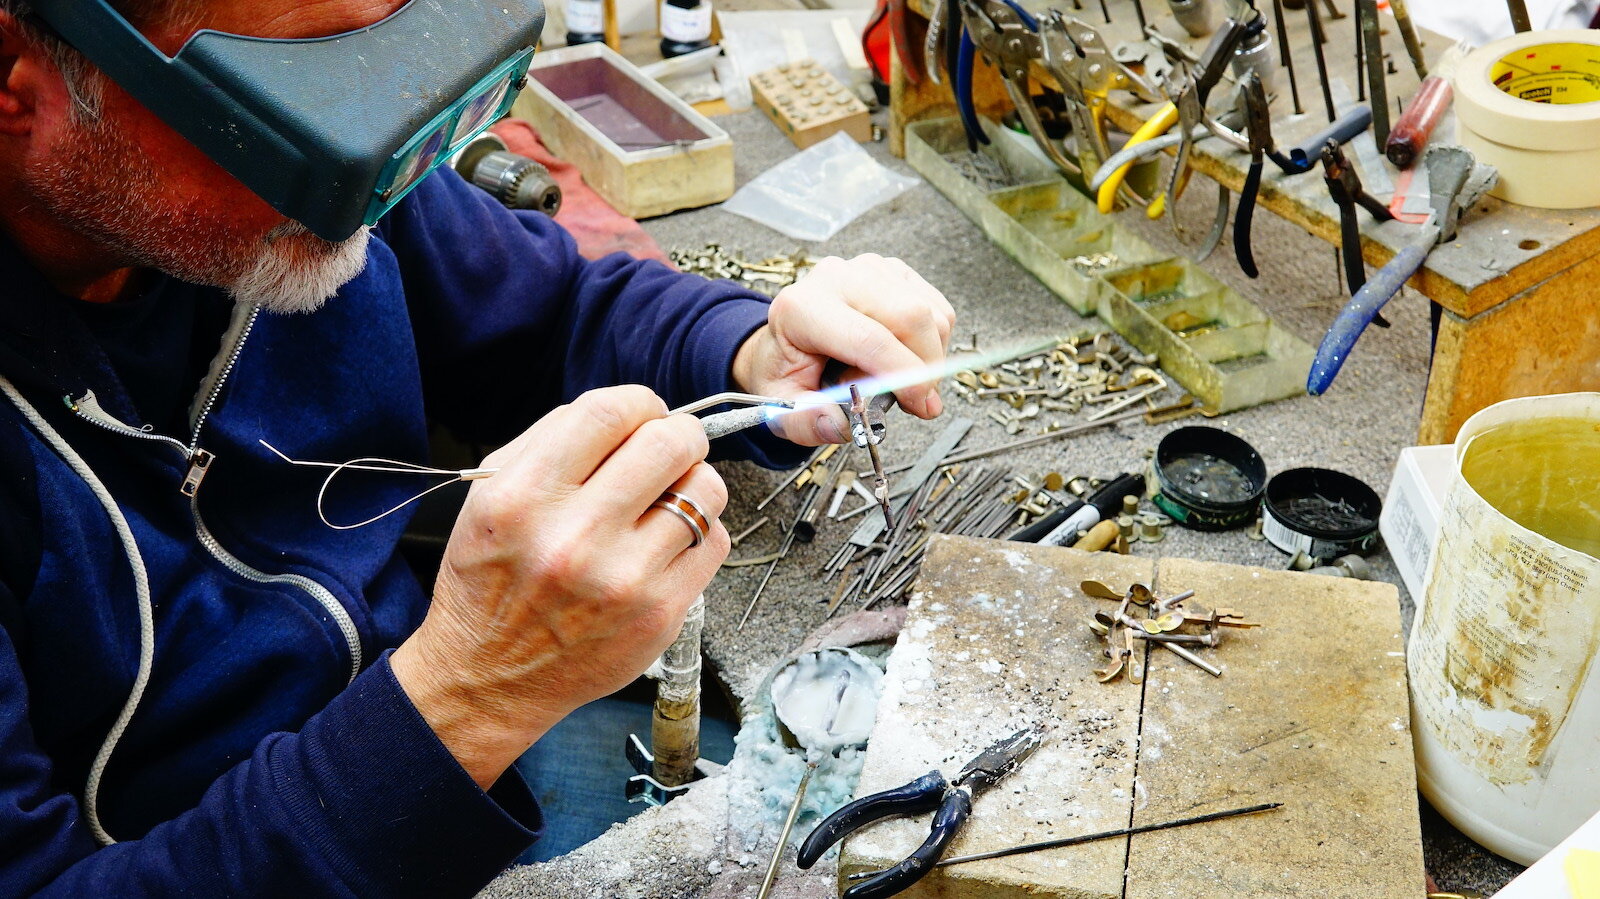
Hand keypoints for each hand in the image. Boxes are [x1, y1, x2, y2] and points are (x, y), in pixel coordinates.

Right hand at [390, 386, 727, 788]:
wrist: (490, 677)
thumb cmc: (492, 581)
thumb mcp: (491, 496)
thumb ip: (552, 441)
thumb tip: (627, 410)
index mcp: (523, 497)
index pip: (608, 412)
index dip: (639, 402)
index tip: (643, 413)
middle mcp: (574, 537)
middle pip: (669, 443)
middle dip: (678, 434)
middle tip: (670, 448)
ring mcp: (624, 579)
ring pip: (705, 489)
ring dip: (693, 482)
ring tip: (668, 497)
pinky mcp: (661, 614)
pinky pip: (714, 542)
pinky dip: (699, 532)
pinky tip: (668, 543)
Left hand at [731, 254, 956, 445]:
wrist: (784, 341)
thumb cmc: (787, 370)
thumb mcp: (783, 406)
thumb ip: (805, 421)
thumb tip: (837, 422)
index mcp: (801, 308)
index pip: (869, 339)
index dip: (904, 375)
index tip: (921, 405)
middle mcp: (835, 279)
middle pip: (910, 317)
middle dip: (925, 368)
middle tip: (919, 403)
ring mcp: (868, 269)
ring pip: (930, 314)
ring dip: (930, 357)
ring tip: (902, 380)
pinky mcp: (893, 271)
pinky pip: (937, 308)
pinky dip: (936, 342)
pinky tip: (908, 358)